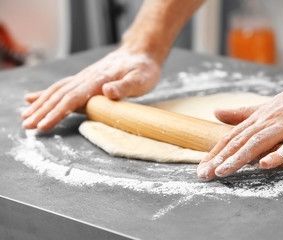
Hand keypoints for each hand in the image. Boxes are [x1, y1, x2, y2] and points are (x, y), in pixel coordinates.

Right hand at [22, 48, 160, 129]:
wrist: (140, 52)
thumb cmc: (143, 68)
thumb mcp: (140, 78)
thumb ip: (124, 86)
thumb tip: (107, 91)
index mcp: (98, 80)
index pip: (73, 98)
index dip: (57, 112)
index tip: (44, 124)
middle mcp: (87, 78)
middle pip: (60, 95)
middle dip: (42, 111)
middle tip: (28, 126)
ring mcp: (84, 78)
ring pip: (57, 91)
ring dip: (40, 104)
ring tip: (25, 116)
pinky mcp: (85, 79)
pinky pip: (62, 86)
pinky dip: (46, 93)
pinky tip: (34, 98)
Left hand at [197, 72, 282, 180]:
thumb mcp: (268, 107)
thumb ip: (242, 113)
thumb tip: (216, 113)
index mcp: (259, 117)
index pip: (232, 136)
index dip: (215, 152)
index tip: (202, 167)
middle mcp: (269, 120)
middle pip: (241, 141)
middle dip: (220, 158)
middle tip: (204, 174)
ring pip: (260, 143)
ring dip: (240, 158)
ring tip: (223, 171)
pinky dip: (278, 154)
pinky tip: (264, 165)